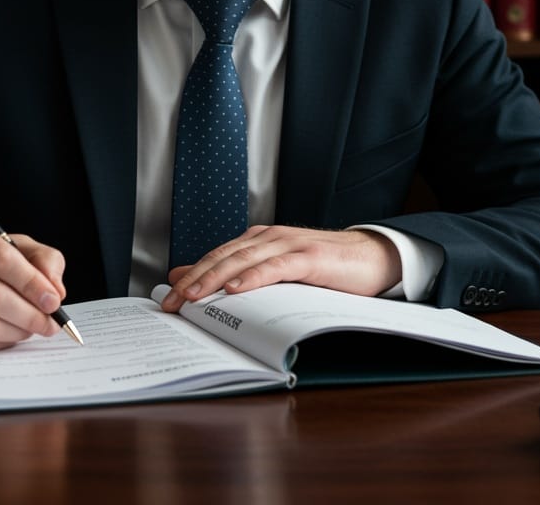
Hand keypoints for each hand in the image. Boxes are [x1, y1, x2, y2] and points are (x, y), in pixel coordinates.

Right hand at [0, 218, 67, 350]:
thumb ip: (41, 258)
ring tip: (33, 329)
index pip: (0, 258)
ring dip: (16, 331)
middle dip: (29, 313)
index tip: (54, 300)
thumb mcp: (9, 244)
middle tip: (50, 323)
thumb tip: (56, 290)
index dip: (31, 282)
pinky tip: (9, 334)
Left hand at [159, 225, 401, 310]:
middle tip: (172, 301)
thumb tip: (192, 278)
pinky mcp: (309, 257)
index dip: (191, 275)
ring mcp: (289, 245)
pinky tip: (237, 288)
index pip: (216, 256)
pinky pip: (276, 266)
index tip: (168, 297)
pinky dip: (254, 277)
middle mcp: (268, 237)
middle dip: (194, 279)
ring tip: (194, 295)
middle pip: (223, 257)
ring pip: (243, 259)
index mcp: (258, 240)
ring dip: (215, 277)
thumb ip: (241, 272)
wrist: (372, 256)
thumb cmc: (325, 267)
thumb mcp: (278, 270)